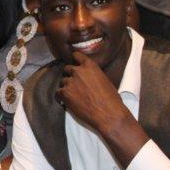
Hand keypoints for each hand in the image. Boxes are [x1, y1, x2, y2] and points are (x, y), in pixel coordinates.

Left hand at [58, 51, 148, 167]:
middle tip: (75, 84)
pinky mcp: (64, 93)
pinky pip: (58, 92)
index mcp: (90, 66)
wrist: (108, 114)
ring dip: (67, 86)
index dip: (74, 59)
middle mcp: (78, 71)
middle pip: (67, 69)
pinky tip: (67, 100)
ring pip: (62, 81)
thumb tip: (88, 77)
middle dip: (70, 75)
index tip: (74, 62)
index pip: (76, 55)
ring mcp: (69, 82)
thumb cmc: (111, 99)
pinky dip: (61, 96)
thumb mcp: (104, 80)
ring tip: (74, 95)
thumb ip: (93, 75)